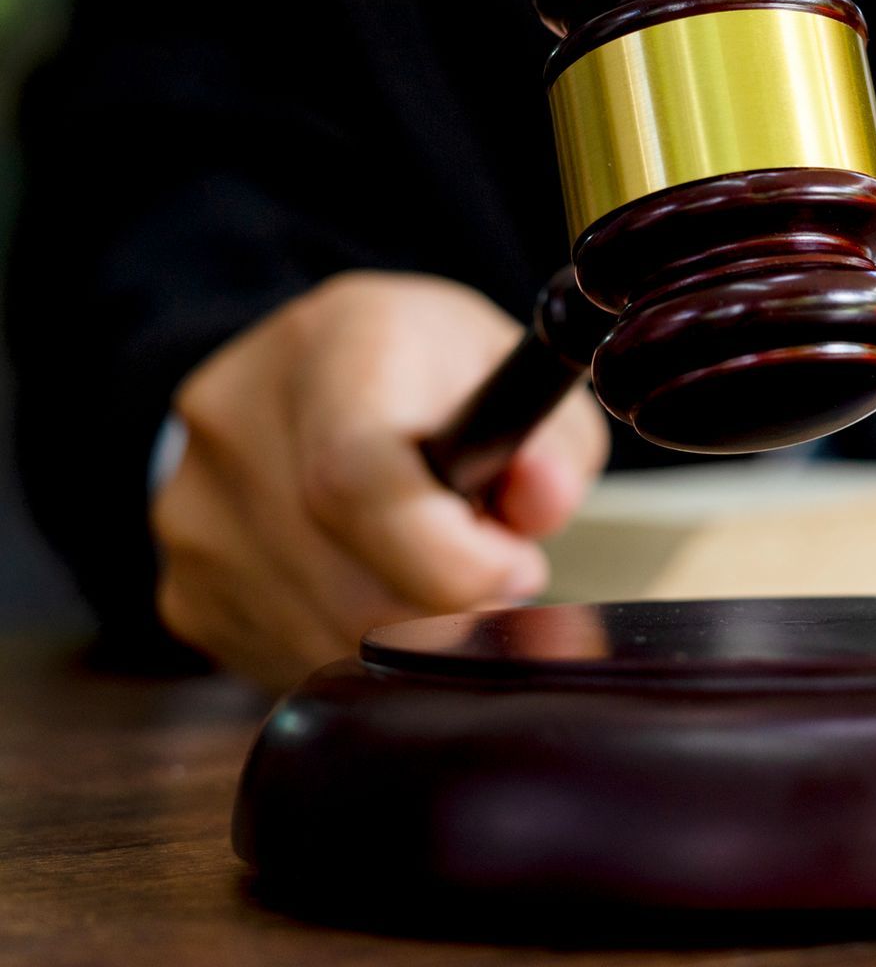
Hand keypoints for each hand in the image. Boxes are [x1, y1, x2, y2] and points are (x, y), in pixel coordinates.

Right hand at [152, 272, 608, 687]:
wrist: (303, 376)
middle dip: (454, 607)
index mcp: (332, 350)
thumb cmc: (424, 374)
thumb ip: (552, 444)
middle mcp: (238, 425)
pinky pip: (290, 660)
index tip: (515, 564)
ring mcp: (195, 514)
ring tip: (438, 570)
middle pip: (351, 583)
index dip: (454, 558)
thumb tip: (540, 499)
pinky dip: (358, 646)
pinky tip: (382, 588)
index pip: (358, 483)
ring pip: (327, 639)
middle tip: (495, 576)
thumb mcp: (514, 377)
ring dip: (412, 632)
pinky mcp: (186, 588)